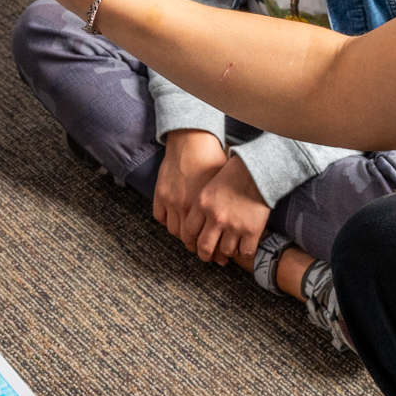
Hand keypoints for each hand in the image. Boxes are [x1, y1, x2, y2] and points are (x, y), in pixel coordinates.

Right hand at [154, 129, 227, 244]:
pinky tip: (174, 220)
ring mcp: (170, 201)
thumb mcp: (223, 186)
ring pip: (173, 230)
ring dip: (181, 235)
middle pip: (187, 239)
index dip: (211, 249)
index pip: (205, 239)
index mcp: (204, 208)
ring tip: (188, 237)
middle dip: (195, 246)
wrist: (192, 141)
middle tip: (201, 249)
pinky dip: (166, 221)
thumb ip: (225, 207)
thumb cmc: (212, 159)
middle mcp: (185, 208)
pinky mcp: (160, 194)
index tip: (216, 253)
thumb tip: (235, 225)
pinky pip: (159, 217)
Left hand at [189, 155, 271, 264]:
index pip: (189, 232)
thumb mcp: (209, 186)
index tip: (194, 245)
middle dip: (205, 255)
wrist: (258, 170)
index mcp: (202, 204)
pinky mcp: (252, 230)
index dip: (191, 242)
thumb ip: (201, 206)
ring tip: (229, 248)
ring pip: (225, 252)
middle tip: (209, 256)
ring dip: (227, 253)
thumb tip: (198, 227)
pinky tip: (244, 247)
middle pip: (204, 247)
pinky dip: (244, 253)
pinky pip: (245, 252)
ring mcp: (234, 225)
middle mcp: (216, 217)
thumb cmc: (233, 175)